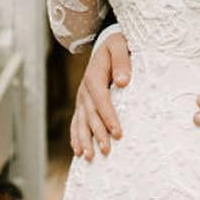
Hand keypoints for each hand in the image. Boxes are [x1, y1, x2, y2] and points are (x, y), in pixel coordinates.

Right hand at [71, 31, 131, 160]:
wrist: (105, 42)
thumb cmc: (116, 45)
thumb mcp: (119, 46)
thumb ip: (122, 61)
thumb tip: (123, 81)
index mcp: (94, 76)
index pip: (101, 101)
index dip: (109, 117)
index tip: (118, 133)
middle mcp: (84, 89)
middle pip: (90, 115)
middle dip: (97, 134)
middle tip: (106, 150)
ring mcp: (81, 97)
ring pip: (81, 121)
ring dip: (84, 139)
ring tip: (89, 156)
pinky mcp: (82, 103)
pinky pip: (76, 121)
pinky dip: (75, 136)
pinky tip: (77, 150)